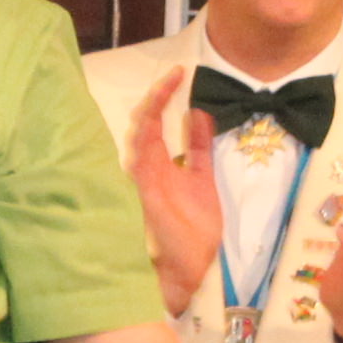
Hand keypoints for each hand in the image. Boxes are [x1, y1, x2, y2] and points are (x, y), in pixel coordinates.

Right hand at [125, 69, 224, 311]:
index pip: (156, 124)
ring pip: (140, 134)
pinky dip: (150, 129)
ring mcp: (143, 178)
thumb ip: (199, 148)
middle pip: (143, 124)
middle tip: (176, 74)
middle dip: (156, 96)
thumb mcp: (202, 178)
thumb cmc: (192, 231)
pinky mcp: (145, 188)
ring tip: (168, 84)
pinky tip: (157, 112)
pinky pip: (142, 153)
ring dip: (153, 107)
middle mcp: (146, 169)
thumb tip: (198, 113)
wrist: (189, 268)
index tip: (181, 74)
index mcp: (159, 166)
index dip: (165, 98)